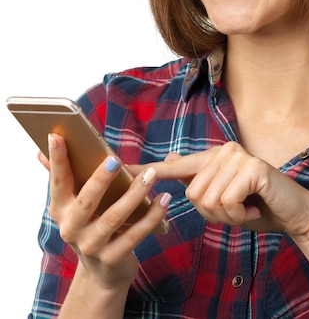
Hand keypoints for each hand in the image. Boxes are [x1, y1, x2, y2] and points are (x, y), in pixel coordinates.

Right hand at [43, 133, 170, 289]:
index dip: (57, 159)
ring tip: (152, 175)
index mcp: (60, 209)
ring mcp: (91, 246)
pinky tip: (164, 200)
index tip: (58, 136)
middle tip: (117, 159)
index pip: (58, 181)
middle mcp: (71, 228)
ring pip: (114, 217)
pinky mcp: (112, 258)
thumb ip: (67, 178)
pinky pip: (135, 235)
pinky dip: (151, 216)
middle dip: (101, 179)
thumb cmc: (93, 224)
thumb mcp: (77, 205)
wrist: (103, 273)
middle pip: (87, 200)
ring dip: (135, 194)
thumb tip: (43, 151)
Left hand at [152, 141, 308, 238]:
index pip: (178, 165)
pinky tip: (255, 205)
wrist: (294, 214)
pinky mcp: (253, 167)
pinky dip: (240, 214)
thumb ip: (198, 181)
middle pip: (192, 193)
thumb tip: (169, 159)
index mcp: (215, 156)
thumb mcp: (223, 199)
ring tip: (247, 205)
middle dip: (213, 212)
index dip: (151, 170)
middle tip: (238, 207)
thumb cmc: (257, 206)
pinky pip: (227, 201)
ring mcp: (239, 156)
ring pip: (208, 199)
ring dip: (228, 214)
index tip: (123, 169)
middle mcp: (225, 150)